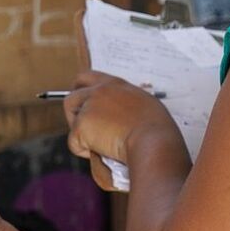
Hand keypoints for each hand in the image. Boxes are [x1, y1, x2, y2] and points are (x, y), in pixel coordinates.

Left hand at [64, 71, 182, 190]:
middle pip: (72, 97)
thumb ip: (128, 104)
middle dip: (73, 112)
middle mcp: (100, 91)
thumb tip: (123, 115)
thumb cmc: (157, 130)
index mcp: (116, 85)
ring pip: (72, 120)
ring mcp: (89, 106)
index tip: (85, 104)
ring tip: (99, 144)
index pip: (88, 77)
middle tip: (84, 128)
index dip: (82, 92)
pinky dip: (84, 152)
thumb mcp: (145, 105)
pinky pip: (75, 143)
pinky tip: (103, 153)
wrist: (153, 141)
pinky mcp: (81, 125)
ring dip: (80, 133)